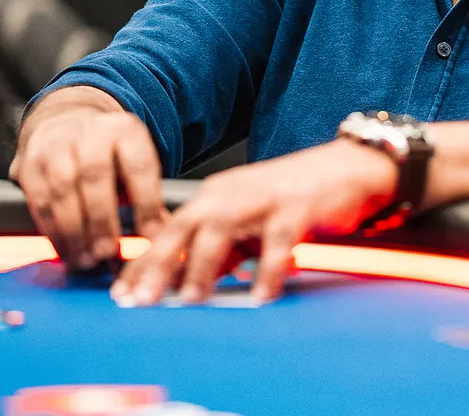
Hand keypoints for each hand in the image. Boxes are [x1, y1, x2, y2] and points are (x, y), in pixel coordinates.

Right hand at [11, 90, 167, 269]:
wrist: (66, 122)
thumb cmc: (108, 154)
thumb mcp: (133, 163)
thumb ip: (147, 198)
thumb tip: (160, 238)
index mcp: (124, 130)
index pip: (139, 166)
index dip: (146, 203)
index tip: (151, 237)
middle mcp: (89, 131)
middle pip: (95, 174)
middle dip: (101, 219)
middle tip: (107, 252)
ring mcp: (56, 144)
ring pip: (62, 188)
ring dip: (73, 231)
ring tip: (85, 259)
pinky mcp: (30, 161)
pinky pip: (40, 199)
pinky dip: (52, 229)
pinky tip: (64, 249)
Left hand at [112, 138, 397, 305]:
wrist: (347, 167)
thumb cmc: (296, 198)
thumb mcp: (250, 225)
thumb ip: (223, 252)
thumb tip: (192, 286)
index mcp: (214, 196)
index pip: (167, 230)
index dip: (143, 262)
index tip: (121, 294)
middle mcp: (230, 194)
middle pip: (182, 227)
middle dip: (157, 265)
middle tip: (138, 301)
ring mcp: (261, 199)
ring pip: (220, 230)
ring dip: (201, 267)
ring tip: (189, 301)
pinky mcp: (295, 208)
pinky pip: (277, 242)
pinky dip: (267, 270)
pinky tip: (261, 297)